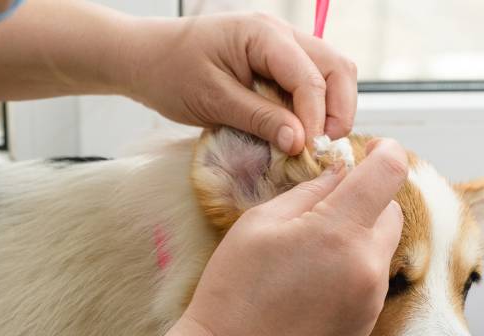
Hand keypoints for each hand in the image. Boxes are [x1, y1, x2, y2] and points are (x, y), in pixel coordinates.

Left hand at [117, 13, 357, 154]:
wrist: (144, 58)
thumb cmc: (170, 73)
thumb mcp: (212, 101)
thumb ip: (258, 118)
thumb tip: (299, 142)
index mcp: (263, 34)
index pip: (310, 77)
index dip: (315, 118)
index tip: (306, 152)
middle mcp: (281, 34)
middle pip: (336, 68)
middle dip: (338, 110)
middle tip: (321, 148)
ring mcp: (281, 47)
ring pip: (331, 74)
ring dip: (331, 109)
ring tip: (313, 143)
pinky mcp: (276, 63)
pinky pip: (310, 82)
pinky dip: (314, 108)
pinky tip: (299, 133)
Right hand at [176, 139, 407, 335]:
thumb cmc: (233, 290)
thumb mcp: (259, 223)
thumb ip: (308, 192)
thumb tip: (340, 174)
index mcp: (339, 231)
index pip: (389, 173)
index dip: (386, 153)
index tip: (375, 150)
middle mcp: (367, 265)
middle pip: (392, 211)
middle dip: (368, 199)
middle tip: (328, 206)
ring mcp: (372, 299)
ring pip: (383, 247)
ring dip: (361, 236)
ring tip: (314, 251)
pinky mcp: (367, 323)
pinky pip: (373, 280)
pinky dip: (356, 269)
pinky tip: (316, 281)